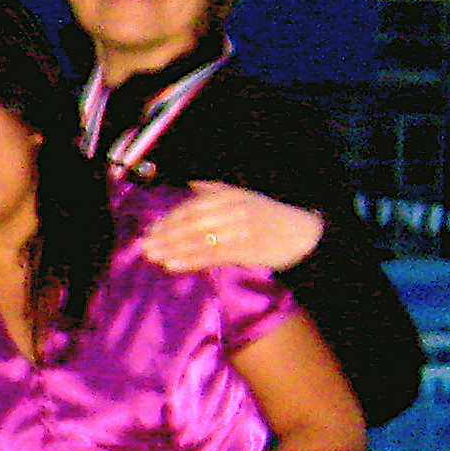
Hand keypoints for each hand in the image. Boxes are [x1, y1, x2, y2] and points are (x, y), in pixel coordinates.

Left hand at [138, 182, 322, 274]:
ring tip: (153, 257)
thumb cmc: (270, 216)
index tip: (151, 231)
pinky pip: (213, 255)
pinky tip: (172, 265)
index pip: (193, 206)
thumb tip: (191, 184)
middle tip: (144, 246)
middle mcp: (234, 209)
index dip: (170, 219)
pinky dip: (190, 260)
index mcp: (231, 195)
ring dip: (173, 248)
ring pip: (200, 239)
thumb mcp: (245, 197)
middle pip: (193, 222)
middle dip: (166, 235)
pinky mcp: (247, 249)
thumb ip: (217, 190)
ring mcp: (241, 229)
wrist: (305, 234)